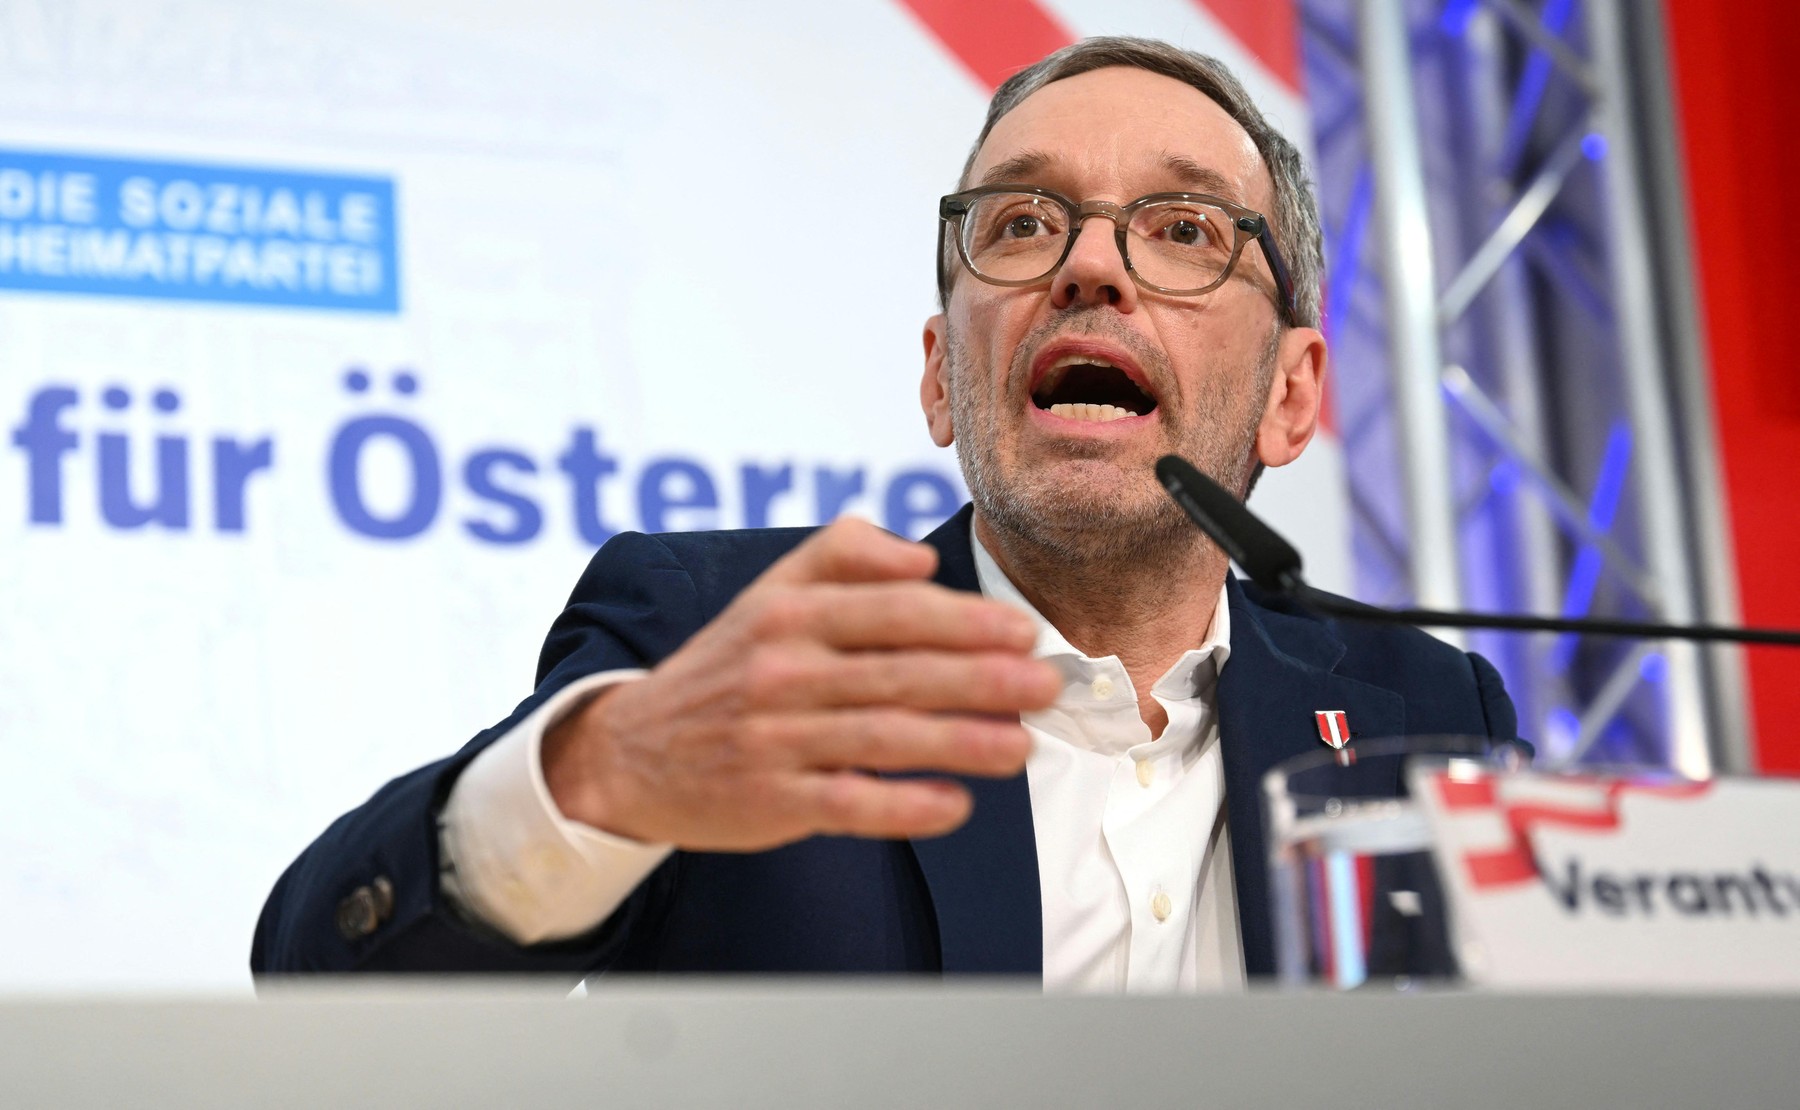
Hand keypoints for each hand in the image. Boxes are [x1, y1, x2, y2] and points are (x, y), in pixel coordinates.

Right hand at [541, 518, 1059, 850]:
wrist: (633, 751)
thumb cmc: (729, 664)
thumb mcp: (772, 591)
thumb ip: (846, 553)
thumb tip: (920, 559)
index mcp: (789, 612)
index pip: (890, 610)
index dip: (964, 620)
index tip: (1021, 630)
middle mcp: (780, 671)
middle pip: (898, 673)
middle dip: (981, 678)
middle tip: (1044, 684)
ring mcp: (774, 739)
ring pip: (883, 739)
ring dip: (959, 742)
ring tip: (1020, 745)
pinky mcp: (771, 801)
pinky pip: (849, 804)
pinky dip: (905, 805)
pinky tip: (957, 804)